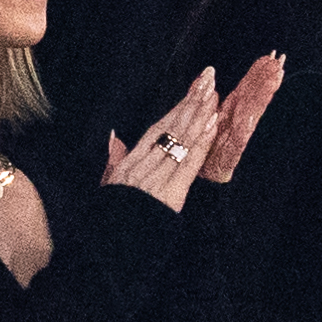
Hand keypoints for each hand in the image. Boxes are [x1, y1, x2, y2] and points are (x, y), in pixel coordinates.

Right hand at [100, 66, 228, 214]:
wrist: (110, 245)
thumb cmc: (112, 217)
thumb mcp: (108, 186)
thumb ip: (114, 159)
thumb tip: (115, 136)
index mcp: (129, 162)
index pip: (158, 128)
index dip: (178, 106)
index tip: (193, 88)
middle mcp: (143, 164)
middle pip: (172, 126)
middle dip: (192, 100)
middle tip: (209, 76)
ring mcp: (157, 177)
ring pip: (182, 139)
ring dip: (200, 114)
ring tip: (213, 92)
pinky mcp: (171, 192)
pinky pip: (189, 163)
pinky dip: (202, 141)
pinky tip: (212, 123)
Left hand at [198, 51, 287, 183]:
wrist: (199, 178)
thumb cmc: (203, 148)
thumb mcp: (202, 116)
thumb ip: (205, 95)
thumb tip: (208, 72)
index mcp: (230, 114)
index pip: (246, 90)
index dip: (257, 74)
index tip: (269, 58)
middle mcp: (236, 124)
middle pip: (253, 100)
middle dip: (266, 82)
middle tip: (278, 64)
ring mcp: (234, 140)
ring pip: (250, 116)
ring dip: (262, 99)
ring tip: (273, 82)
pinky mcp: (228, 157)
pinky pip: (236, 142)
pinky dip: (243, 129)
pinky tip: (250, 117)